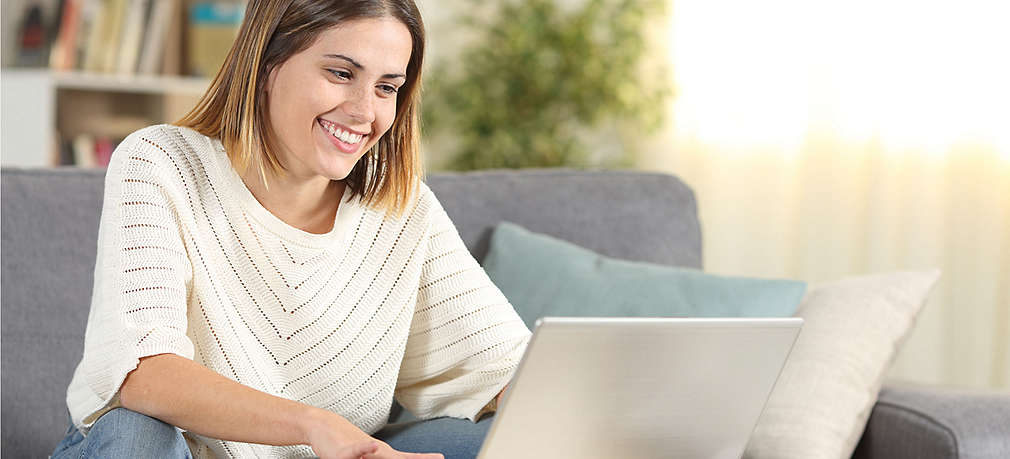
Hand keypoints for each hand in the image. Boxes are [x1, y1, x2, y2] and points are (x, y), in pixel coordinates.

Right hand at [305, 409, 442, 458]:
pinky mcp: (344, 452)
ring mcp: (363, 450)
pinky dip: (364, 449)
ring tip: (418, 457)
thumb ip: (378, 457)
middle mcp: (377, 451)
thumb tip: (392, 455)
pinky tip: (374, 447)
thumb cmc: (345, 443)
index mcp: (384, 454)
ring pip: (380, 456)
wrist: (323, 426)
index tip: (441, 457)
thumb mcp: (365, 454)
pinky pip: (355, 451)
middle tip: (438, 458)